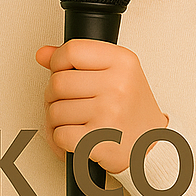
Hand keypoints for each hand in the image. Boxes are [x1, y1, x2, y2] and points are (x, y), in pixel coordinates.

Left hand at [35, 40, 168, 173]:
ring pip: (55, 111)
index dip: (58, 62)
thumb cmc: (132, 107)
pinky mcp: (99, 140)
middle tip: (66, 101)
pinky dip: (60, 139)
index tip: (61, 71)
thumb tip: (42, 54)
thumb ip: (77, 59)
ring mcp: (109, 113)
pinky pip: (60, 135)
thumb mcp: (113, 72)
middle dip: (54, 95)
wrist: (153, 144)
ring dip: (56, 120)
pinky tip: (74, 136)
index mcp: (122, 61)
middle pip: (58, 82)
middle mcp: (118, 85)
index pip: (72, 50)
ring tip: (73, 121)